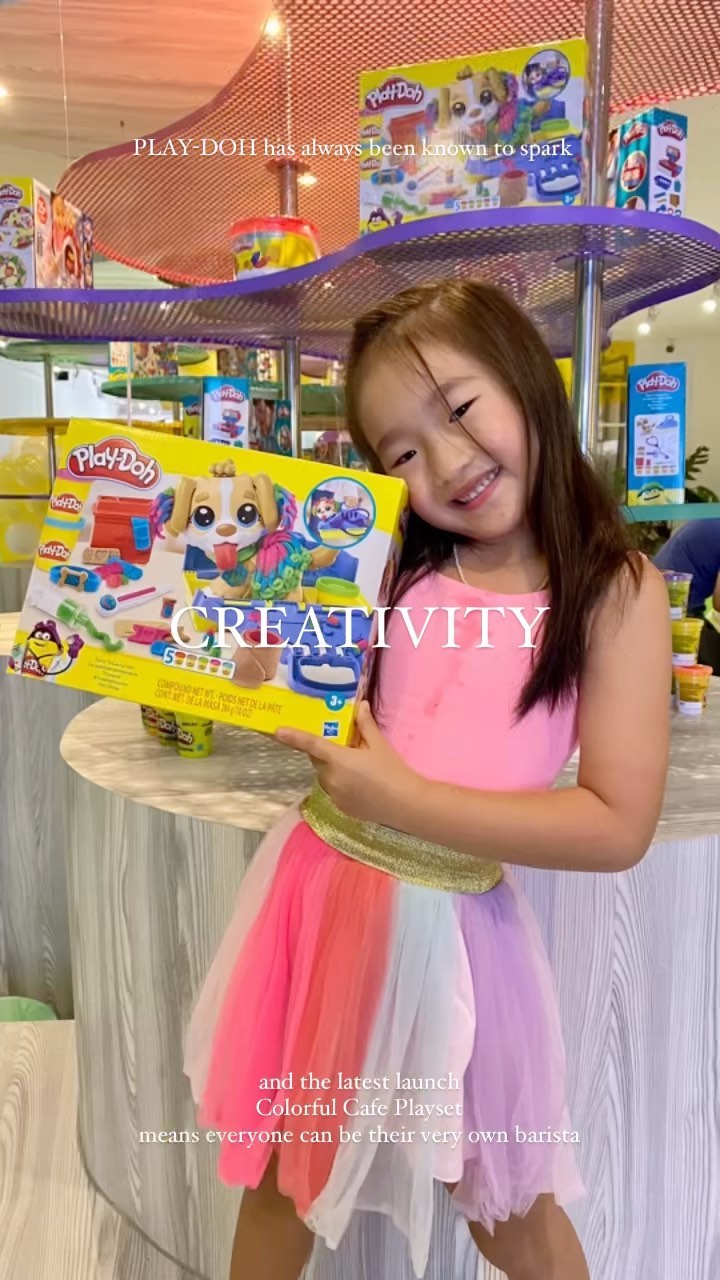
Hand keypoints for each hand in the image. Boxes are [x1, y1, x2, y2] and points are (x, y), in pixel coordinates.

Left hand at [275, 701, 420, 826]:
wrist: (406, 805)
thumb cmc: (393, 772)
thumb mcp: (380, 745)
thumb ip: (366, 725)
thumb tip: (361, 706)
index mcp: (338, 759)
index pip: (310, 745)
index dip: (292, 737)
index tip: (277, 731)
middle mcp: (331, 778)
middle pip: (318, 761)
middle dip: (325, 752)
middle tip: (344, 746)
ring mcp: (335, 796)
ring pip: (326, 776)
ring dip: (333, 769)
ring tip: (357, 767)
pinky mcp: (342, 808)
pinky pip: (334, 791)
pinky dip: (341, 784)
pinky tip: (361, 784)